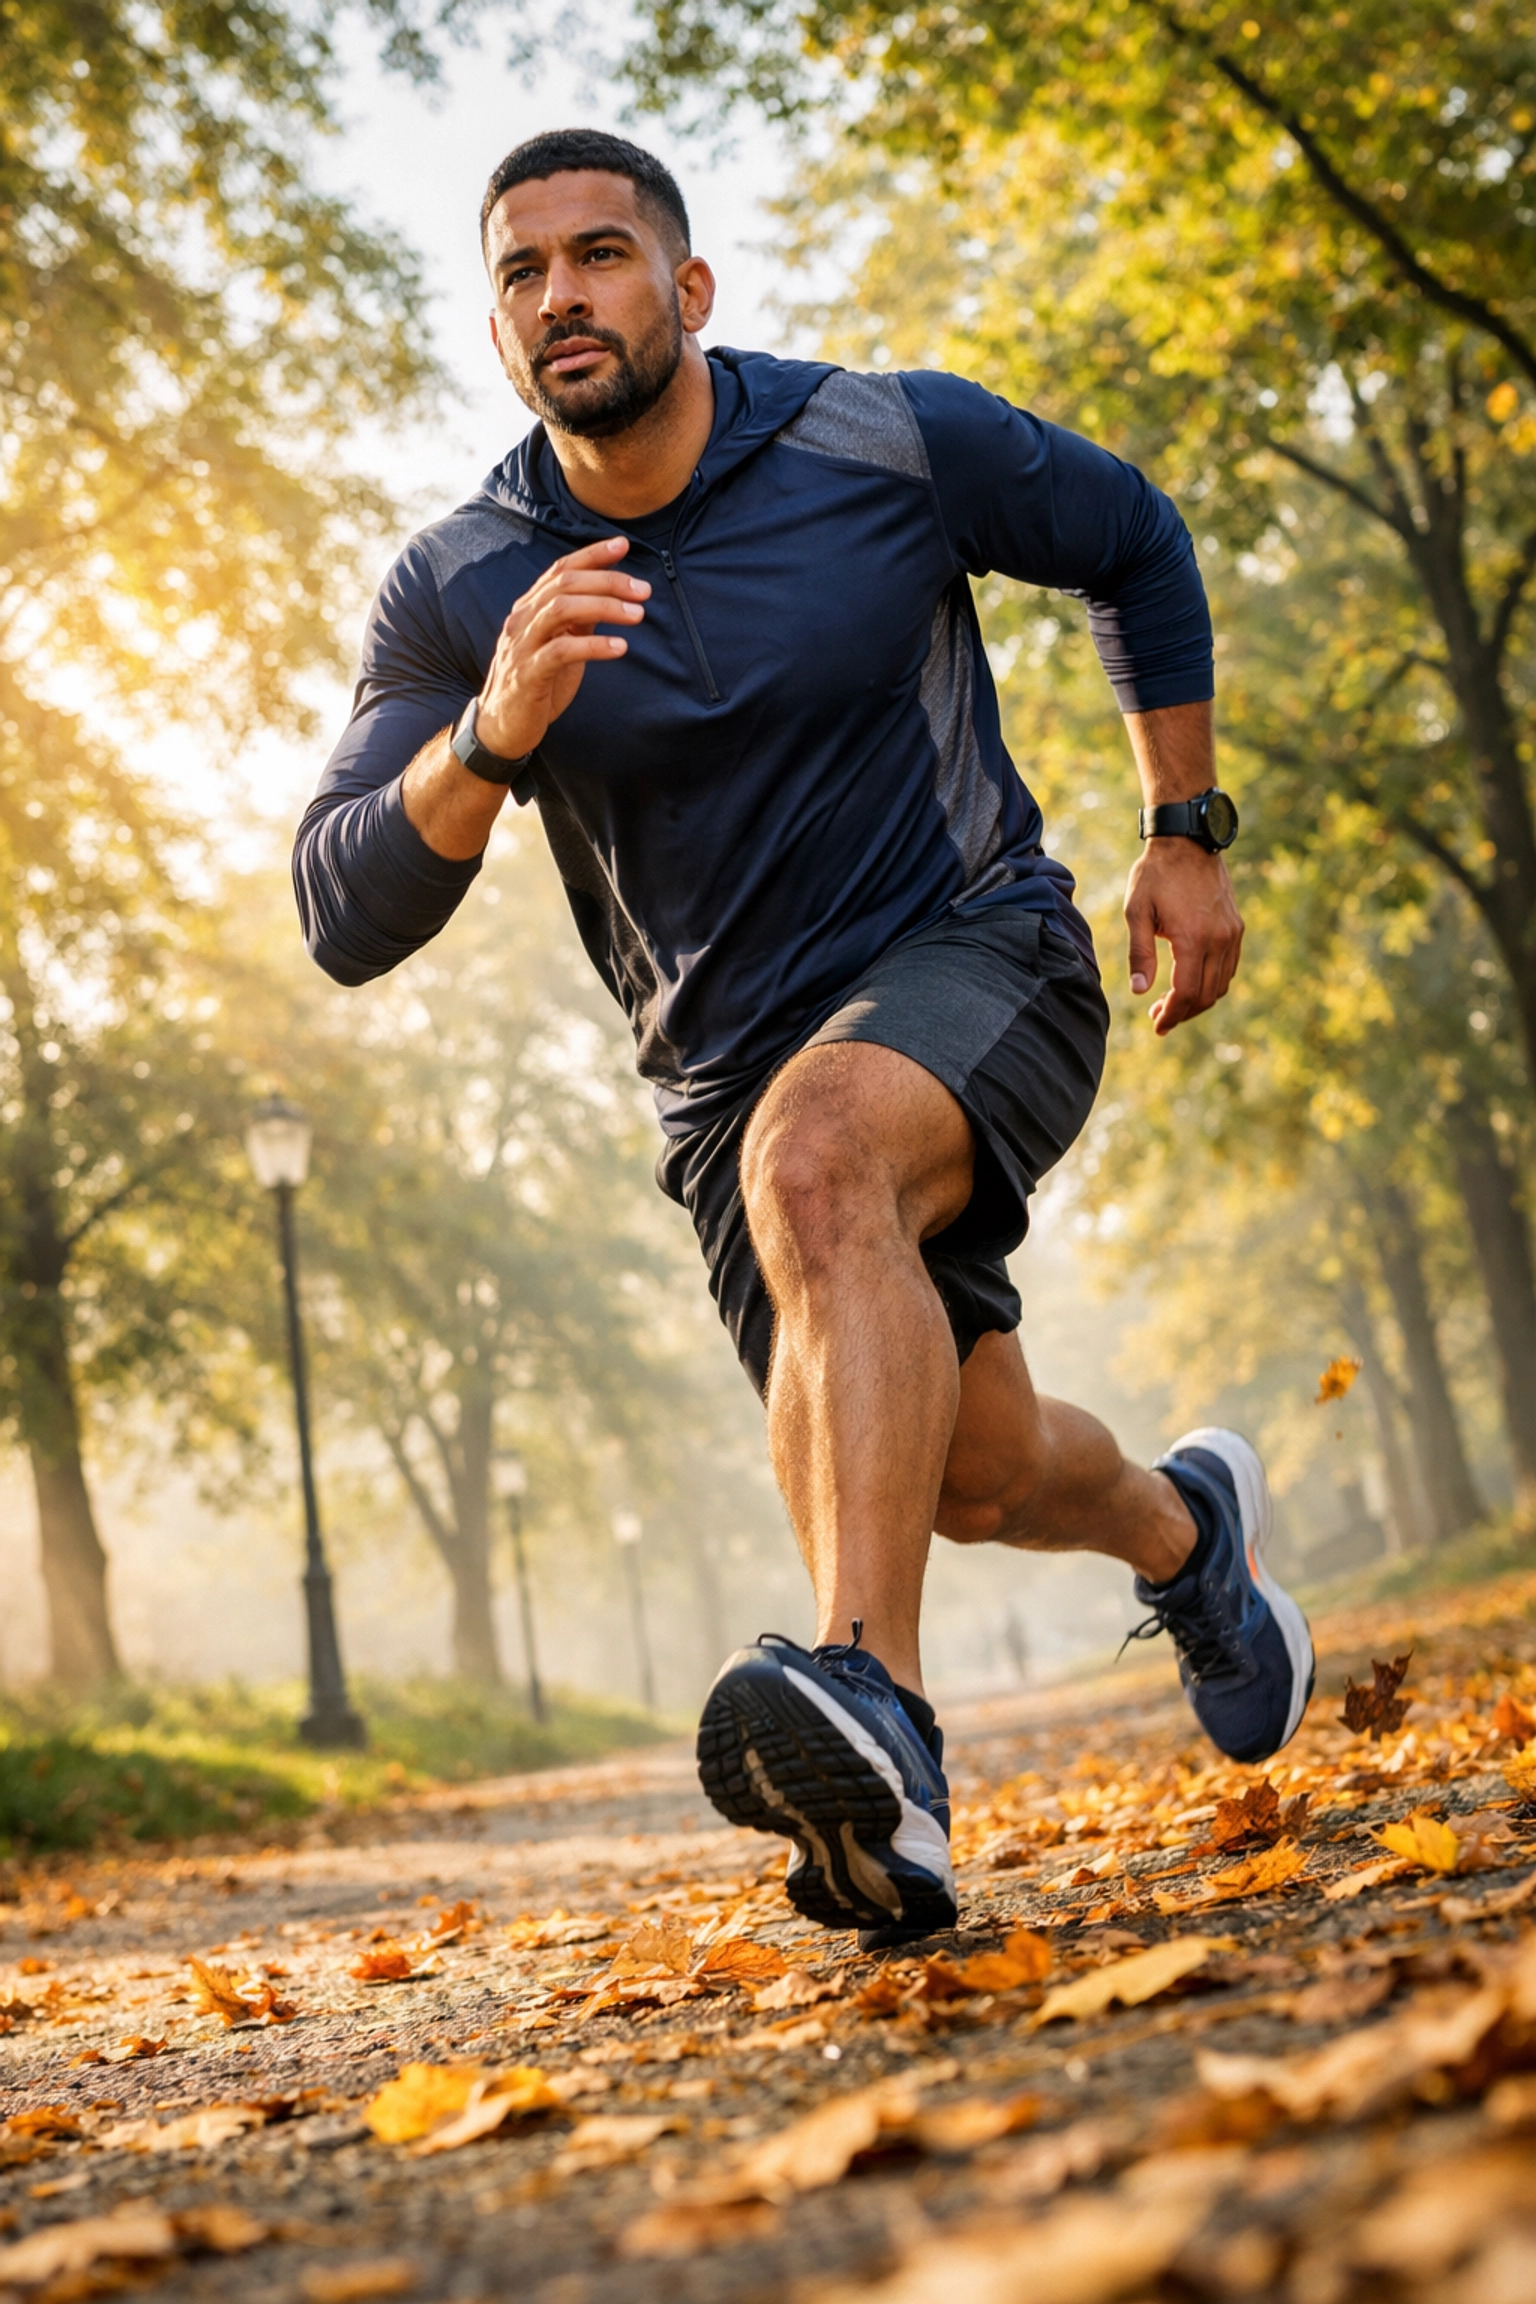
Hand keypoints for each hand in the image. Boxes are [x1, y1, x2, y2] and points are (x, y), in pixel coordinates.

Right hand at [474, 535, 648, 757]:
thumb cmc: (536, 683)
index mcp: (529, 609)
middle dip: (608, 581)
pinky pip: (562, 650)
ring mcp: (522, 645)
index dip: (592, 554)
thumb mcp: (559, 645)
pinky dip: (594, 645)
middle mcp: (522, 620)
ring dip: (604, 607)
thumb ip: (578, 620)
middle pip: (565, 584)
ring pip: (561, 609)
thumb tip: (611, 596)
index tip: (623, 544)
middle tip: (644, 591)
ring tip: (637, 615)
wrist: (501, 727)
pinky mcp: (528, 674)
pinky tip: (620, 648)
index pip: (560, 570)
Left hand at [1124, 840, 1242, 1034]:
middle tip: (1158, 1017)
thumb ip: (1139, 953)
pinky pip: (1229, 968)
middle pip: (1205, 995)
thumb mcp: (1136, 911)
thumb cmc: (1156, 874)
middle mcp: (1218, 940)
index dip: (1171, 1015)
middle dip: (1182, 1012)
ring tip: (1171, 1003)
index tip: (1157, 1026)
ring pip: (1221, 985)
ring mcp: (1232, 934)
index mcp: (1192, 939)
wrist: (1187, 841)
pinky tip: (1192, 983)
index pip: (1186, 993)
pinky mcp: (1236, 927)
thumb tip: (1139, 992)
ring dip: (1198, 1001)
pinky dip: (1212, 984)